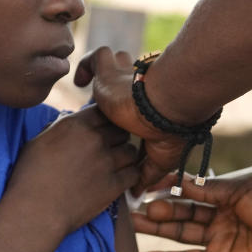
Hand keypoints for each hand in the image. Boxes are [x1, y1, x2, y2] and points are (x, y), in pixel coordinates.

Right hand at [6, 105, 137, 235]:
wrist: (34, 212)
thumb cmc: (29, 178)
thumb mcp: (38, 142)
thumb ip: (59, 128)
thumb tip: (68, 121)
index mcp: (75, 125)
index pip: (104, 111)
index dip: (105, 120)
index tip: (102, 129)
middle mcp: (95, 140)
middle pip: (121, 130)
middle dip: (117, 138)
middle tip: (110, 149)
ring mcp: (107, 163)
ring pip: (131, 151)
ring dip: (125, 157)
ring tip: (116, 165)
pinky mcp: (114, 186)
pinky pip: (134, 174)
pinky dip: (130, 176)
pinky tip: (121, 180)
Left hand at [74, 47, 185, 191]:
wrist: (165, 109)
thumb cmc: (169, 133)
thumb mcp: (159, 160)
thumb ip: (145, 174)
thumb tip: (136, 193)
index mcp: (144, 112)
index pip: (131, 109)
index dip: (123, 117)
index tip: (110, 135)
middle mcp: (135, 93)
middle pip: (123, 84)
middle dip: (116, 92)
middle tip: (100, 114)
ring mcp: (123, 79)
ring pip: (114, 61)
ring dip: (105, 70)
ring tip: (90, 85)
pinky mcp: (110, 72)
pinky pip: (96, 58)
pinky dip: (87, 65)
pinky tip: (82, 81)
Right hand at [131, 173, 251, 251]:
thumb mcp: (243, 191)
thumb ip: (210, 190)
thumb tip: (178, 182)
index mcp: (225, 194)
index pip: (189, 189)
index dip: (168, 186)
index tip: (146, 181)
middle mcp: (218, 215)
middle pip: (181, 211)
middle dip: (158, 207)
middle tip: (134, 204)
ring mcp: (217, 238)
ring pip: (180, 233)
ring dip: (156, 229)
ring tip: (131, 225)